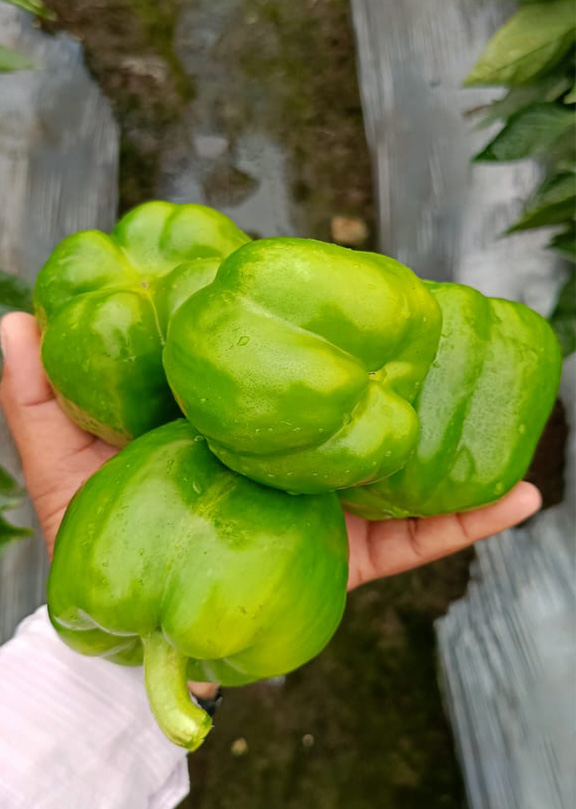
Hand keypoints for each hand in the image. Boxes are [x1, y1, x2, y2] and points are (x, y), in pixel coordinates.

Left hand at [0, 312, 541, 587]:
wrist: (124, 631)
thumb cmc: (92, 536)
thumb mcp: (60, 461)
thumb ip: (38, 396)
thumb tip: (14, 321)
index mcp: (237, 421)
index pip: (283, 366)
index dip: (311, 323)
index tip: (342, 279)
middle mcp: (287, 456)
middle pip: (350, 405)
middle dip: (395, 369)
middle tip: (439, 321)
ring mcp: (322, 505)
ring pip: (395, 464)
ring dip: (451, 435)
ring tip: (503, 399)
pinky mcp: (347, 559)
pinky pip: (414, 542)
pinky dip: (467, 524)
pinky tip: (519, 498)